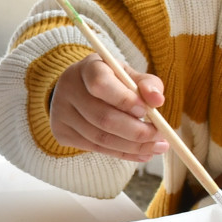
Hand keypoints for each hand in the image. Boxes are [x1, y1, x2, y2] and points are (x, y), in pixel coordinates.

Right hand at [49, 56, 168, 160]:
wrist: (78, 90)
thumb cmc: (111, 81)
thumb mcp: (129, 75)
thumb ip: (147, 84)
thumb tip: (157, 100)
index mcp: (88, 68)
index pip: (100, 84)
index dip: (124, 100)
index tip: (145, 111)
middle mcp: (69, 89)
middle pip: (102, 117)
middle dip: (136, 131)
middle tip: (159, 136)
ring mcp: (62, 113)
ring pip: (100, 138)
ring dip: (133, 146)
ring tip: (156, 147)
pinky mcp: (62, 132)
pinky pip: (96, 148)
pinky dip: (123, 153)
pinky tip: (141, 153)